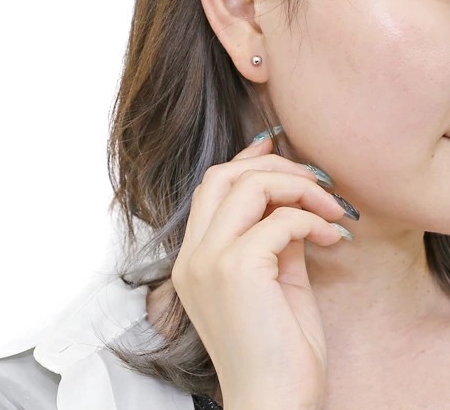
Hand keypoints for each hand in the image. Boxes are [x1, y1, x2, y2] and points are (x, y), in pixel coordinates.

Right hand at [171, 136, 356, 408]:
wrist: (273, 405)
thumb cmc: (278, 350)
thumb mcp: (275, 280)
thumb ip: (275, 235)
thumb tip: (292, 198)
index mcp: (194, 258)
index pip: (212, 187)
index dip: (245, 158)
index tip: (275, 142)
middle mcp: (192, 255)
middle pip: (223, 176)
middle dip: (275, 166)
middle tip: (317, 181)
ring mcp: (208, 262)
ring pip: (247, 186)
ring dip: (298, 187)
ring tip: (330, 207)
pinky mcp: (234, 271)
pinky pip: (278, 221)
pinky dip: (311, 220)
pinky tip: (335, 238)